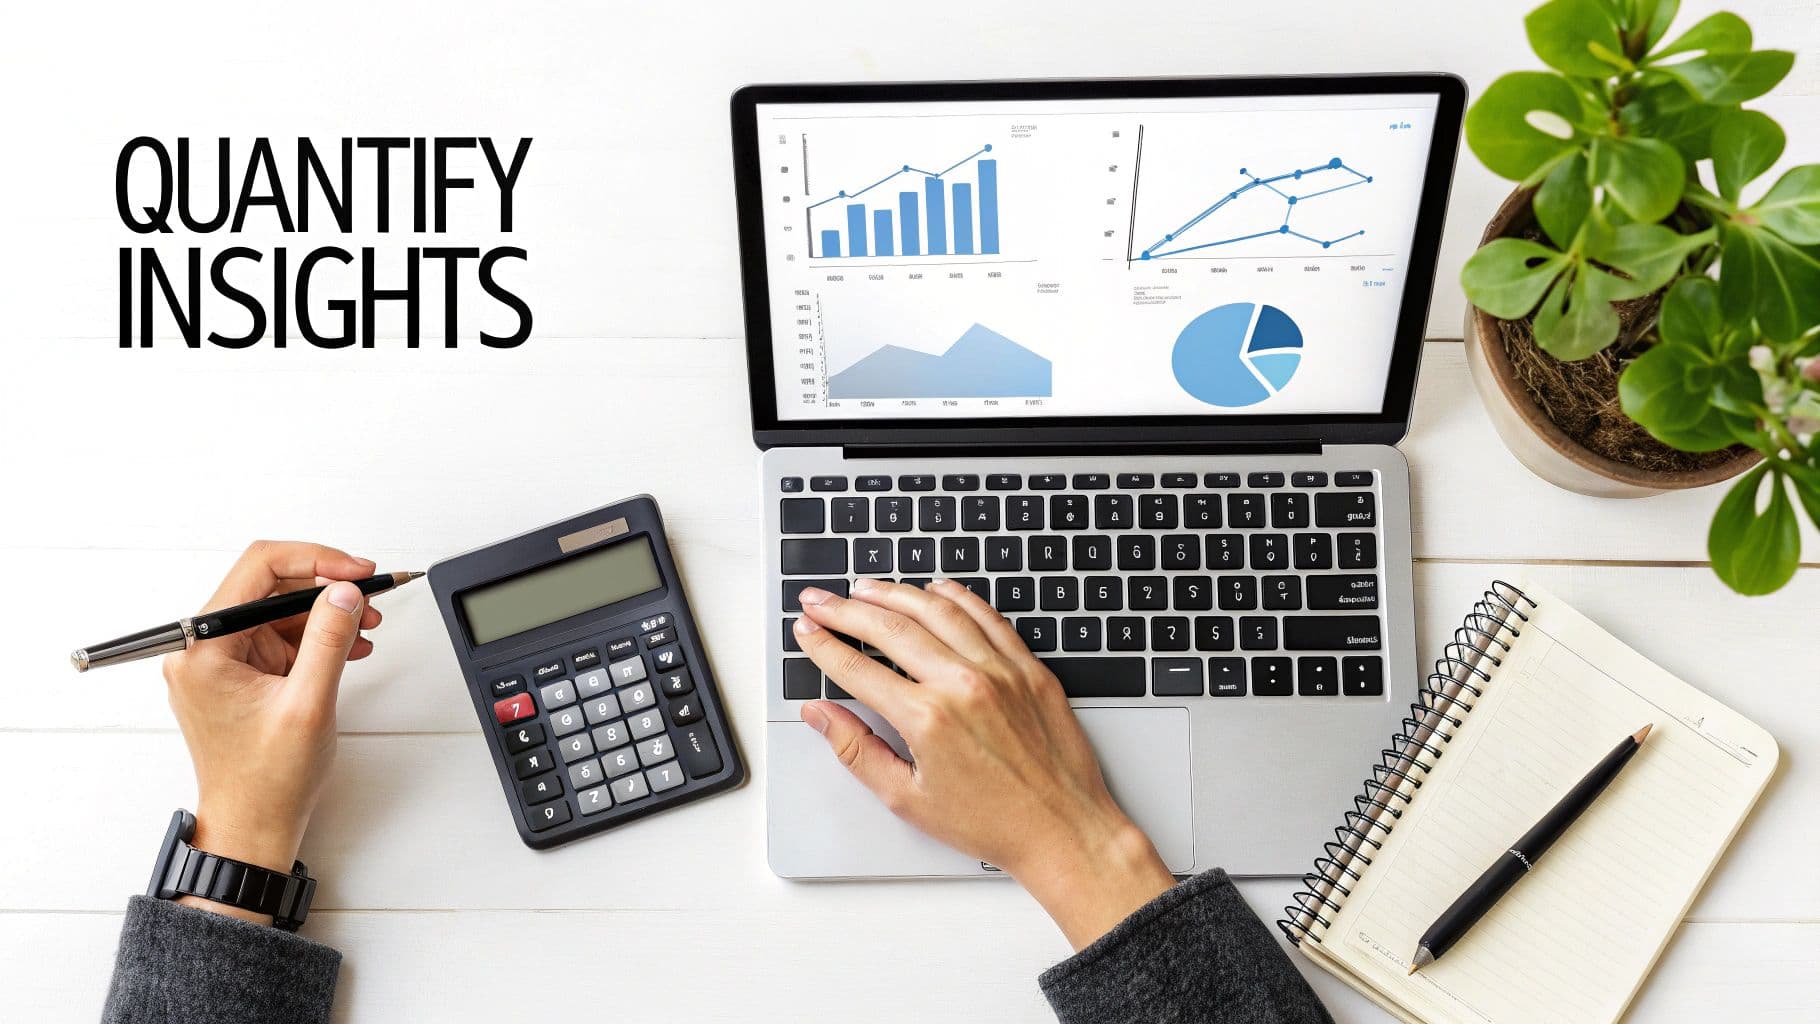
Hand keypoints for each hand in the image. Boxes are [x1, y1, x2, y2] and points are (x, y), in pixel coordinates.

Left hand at [161, 541, 383, 923]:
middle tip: (369, 598)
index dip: (316, 560)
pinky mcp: (240, 676)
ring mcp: (221, 663)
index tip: (357, 571)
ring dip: (326, 615)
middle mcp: (203, 650)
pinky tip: (348, 647)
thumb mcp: (308, 704)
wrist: (254, 827)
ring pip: (279, 611)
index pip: (259, 569)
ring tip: (365, 628)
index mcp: (204, 650)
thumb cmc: (267, 782)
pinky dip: (317, 638)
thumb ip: (328, 640)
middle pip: (270, 587)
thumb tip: (344, 592)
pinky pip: (281, 638)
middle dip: (325, 589)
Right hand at [793, 578, 1175, 948]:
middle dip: (845, 610)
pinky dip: (957, 597)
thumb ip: (857, 751)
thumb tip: (821, 716)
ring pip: (937, 611)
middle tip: (820, 600)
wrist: (1064, 831)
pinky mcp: (1030, 668)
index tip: (806, 631)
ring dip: (894, 593)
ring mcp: (1000, 671)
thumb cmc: (992, 824)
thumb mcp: (908, 800)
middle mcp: (963, 685)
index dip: (823, 645)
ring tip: (865, 587)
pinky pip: (988, 617)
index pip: (858, 669)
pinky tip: (935, 589)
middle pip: (890, 628)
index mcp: (928, 719)